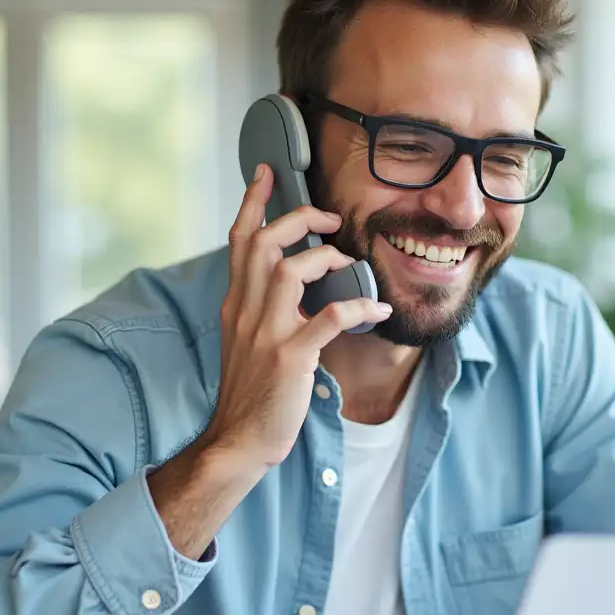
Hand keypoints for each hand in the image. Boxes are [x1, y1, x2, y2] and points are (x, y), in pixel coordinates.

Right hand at [204, 163, 391, 467]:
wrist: (238, 440)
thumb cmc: (251, 392)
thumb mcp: (245, 339)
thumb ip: (261, 305)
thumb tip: (289, 278)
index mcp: (236, 303)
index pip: (239, 240)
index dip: (253, 202)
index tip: (267, 173)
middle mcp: (246, 311)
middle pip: (265, 243)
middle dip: (299, 219)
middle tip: (330, 219)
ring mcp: (266, 334)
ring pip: (290, 270)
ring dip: (326, 259)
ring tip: (350, 265)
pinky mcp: (290, 358)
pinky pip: (329, 319)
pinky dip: (359, 307)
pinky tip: (378, 312)